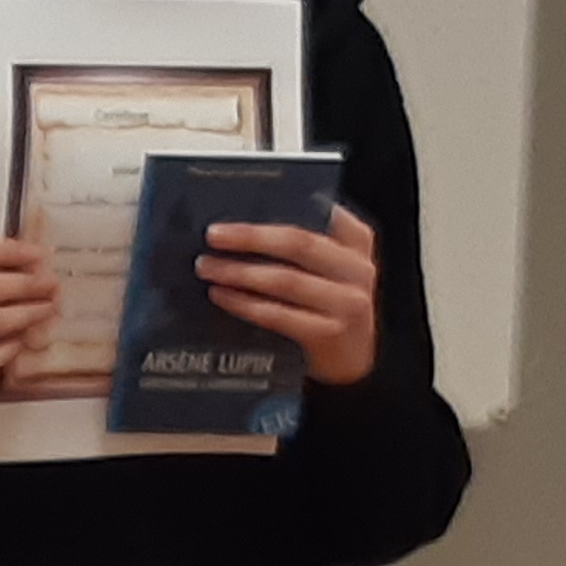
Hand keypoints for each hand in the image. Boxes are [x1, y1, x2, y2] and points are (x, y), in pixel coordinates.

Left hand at [202, 203, 383, 388]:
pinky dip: (245, 304)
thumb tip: (245, 230)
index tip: (249, 199)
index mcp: (356, 246)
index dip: (287, 205)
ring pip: (285, 279)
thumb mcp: (330, 274)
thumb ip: (304, 250)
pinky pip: (278, 314)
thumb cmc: (331, 312)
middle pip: (299, 243)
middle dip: (251, 237)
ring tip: (209, 267)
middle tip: (214, 235)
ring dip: (240, 272)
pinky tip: (222, 295)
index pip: (326, 214)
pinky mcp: (328, 333)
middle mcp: (356, 271)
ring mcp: (346, 304)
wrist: (353, 366)